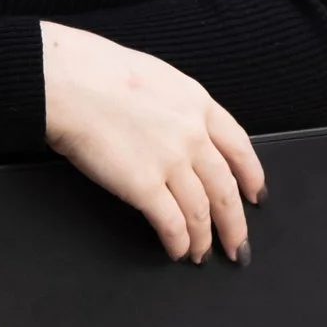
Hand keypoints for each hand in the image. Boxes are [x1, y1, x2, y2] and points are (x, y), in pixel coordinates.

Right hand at [39, 24, 263, 264]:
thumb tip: (182, 126)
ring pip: (201, 211)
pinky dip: (179, 242)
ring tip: (202, 254)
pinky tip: (179, 251)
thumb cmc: (100, 72)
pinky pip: (171, 223)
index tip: (256, 195)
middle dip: (235, 222)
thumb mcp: (158, 77)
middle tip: (238, 245)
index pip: (239, 147)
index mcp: (198, 103)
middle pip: (225, 188)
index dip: (251, 176)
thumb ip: (178, 105)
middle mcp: (193, 134)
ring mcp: (171, 161)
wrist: (70, 81)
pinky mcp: (144, 186)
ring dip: (204, 239)